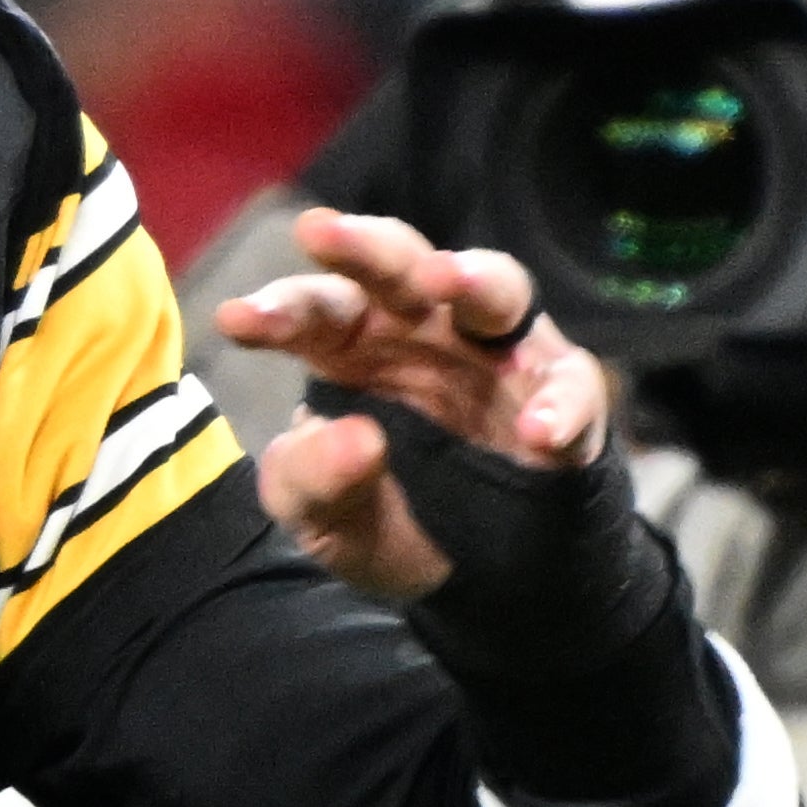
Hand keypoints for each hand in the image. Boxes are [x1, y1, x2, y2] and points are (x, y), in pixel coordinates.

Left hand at [213, 209, 610, 599]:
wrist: (470, 575)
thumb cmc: (384, 516)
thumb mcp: (326, 518)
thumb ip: (314, 481)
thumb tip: (351, 436)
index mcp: (351, 345)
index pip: (313, 311)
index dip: (278, 311)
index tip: (235, 320)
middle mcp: (426, 331)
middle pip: (397, 266)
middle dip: (363, 245)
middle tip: (321, 231)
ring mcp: (499, 355)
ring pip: (495, 291)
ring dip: (473, 277)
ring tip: (445, 279)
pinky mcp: (560, 396)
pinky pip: (571, 384)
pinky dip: (561, 403)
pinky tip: (538, 432)